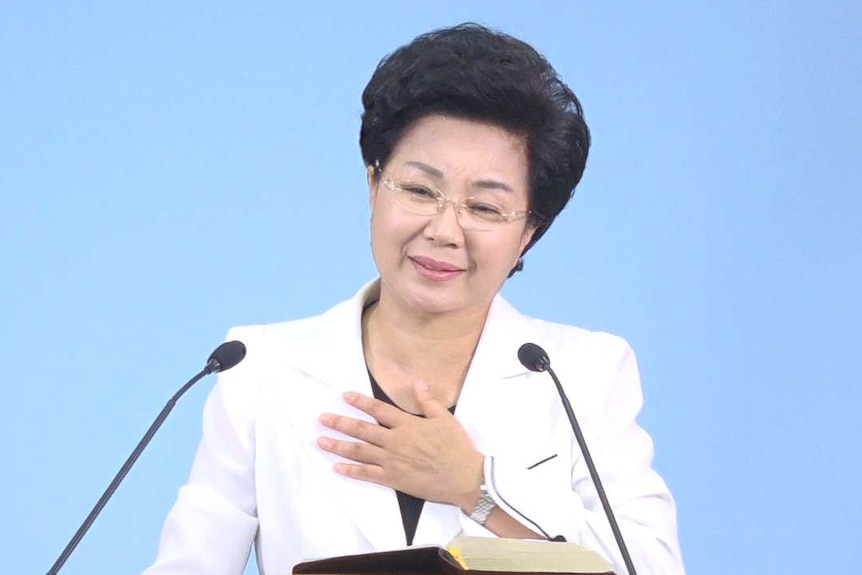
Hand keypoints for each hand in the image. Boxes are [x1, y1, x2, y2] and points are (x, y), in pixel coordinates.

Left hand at [317, 382, 482, 510]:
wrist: (464, 477)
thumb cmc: (456, 447)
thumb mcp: (445, 418)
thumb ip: (428, 401)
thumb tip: (417, 382)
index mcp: (408, 425)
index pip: (379, 410)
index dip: (361, 402)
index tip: (345, 396)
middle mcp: (395, 441)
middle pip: (362, 430)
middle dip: (340, 423)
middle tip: (322, 419)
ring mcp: (392, 461)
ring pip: (360, 451)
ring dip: (339, 445)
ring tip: (321, 441)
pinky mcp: (393, 479)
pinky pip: (367, 474)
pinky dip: (351, 471)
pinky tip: (337, 467)